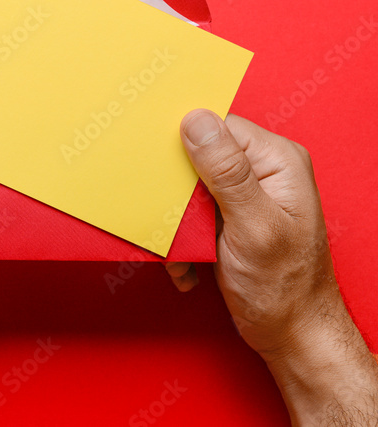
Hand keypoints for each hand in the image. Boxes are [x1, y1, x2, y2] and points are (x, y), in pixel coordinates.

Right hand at [169, 110, 377, 423]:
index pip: (218, 127)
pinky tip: (190, 263)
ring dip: (176, 223)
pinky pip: (190, 213)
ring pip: (187, 188)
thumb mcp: (252, 227)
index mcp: (277, 161)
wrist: (293, 334)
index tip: (163, 172)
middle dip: (176, 194)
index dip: (184, 145)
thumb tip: (196, 120)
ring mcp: (246, 193)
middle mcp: (263, 170)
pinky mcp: (229, 216)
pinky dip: (182, 239)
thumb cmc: (284, 288)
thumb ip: (226, 172)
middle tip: (175, 223)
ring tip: (185, 253)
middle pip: (197, 156)